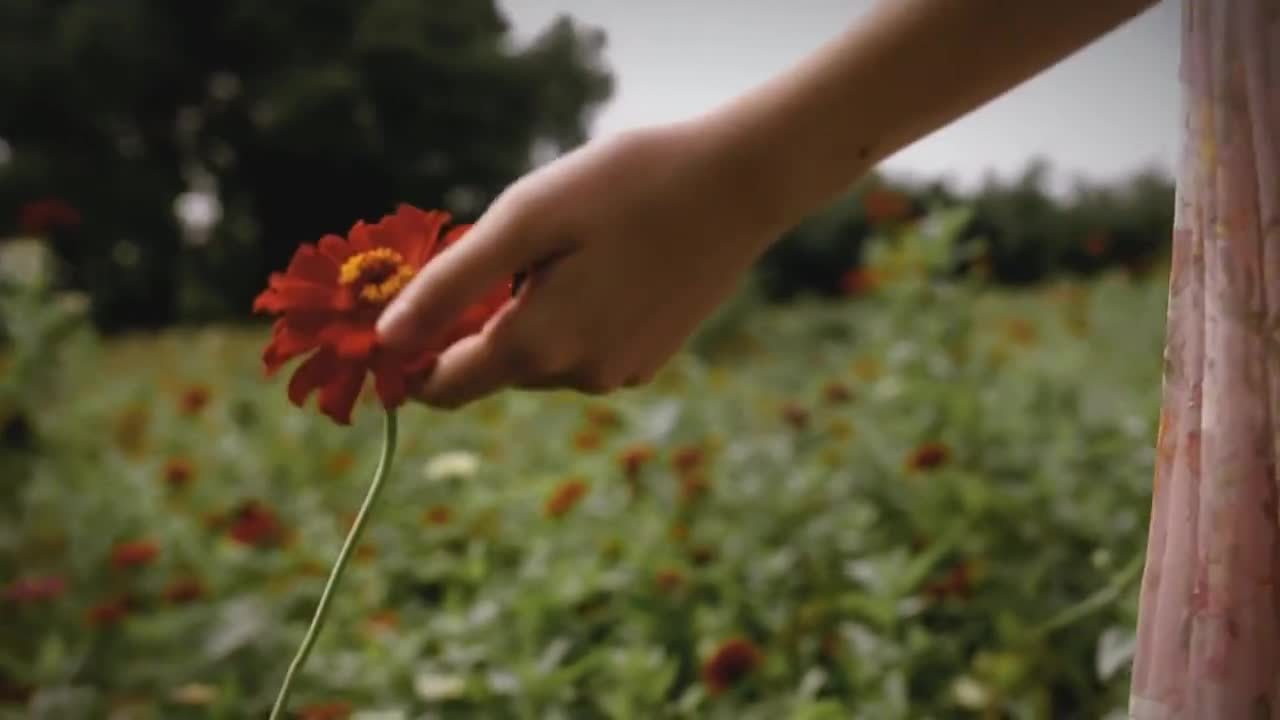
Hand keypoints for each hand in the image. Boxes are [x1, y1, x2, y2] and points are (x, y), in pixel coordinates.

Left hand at [376, 121, 784, 408]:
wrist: (739, 186)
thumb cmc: (625, 186)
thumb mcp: (524, 220)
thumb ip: (451, 286)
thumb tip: (388, 341)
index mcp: (537, 347)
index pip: (444, 387)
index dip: (412, 358)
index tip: (408, 308)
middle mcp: (577, 376)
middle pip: (493, 367)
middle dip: (480, 320)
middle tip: (505, 246)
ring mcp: (619, 373)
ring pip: (541, 357)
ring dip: (531, 313)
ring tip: (567, 248)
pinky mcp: (650, 359)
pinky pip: (585, 349)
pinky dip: (575, 316)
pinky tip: (603, 264)